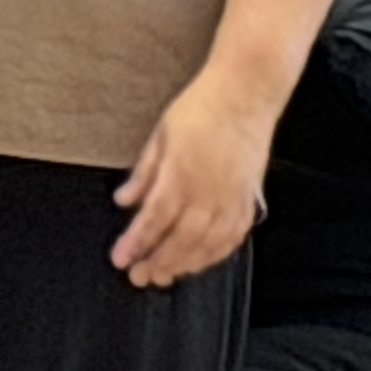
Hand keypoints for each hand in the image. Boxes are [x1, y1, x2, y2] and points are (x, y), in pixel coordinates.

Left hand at [112, 72, 279, 287]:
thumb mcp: (160, 136)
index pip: (155, 218)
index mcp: (182, 173)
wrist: (246, 92)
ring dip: (186, 263)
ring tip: (165, 276)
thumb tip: (123, 202)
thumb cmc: (200, 109)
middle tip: (139, 278)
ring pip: (210, 242)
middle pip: (182, 238)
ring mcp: (234, 195)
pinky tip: (202, 261)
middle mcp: (210, 190)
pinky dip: (217, 253)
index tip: (120, 260)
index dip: (137, 243)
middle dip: (159, 262)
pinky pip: (235, 234)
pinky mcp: (250, 196)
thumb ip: (143, 174)